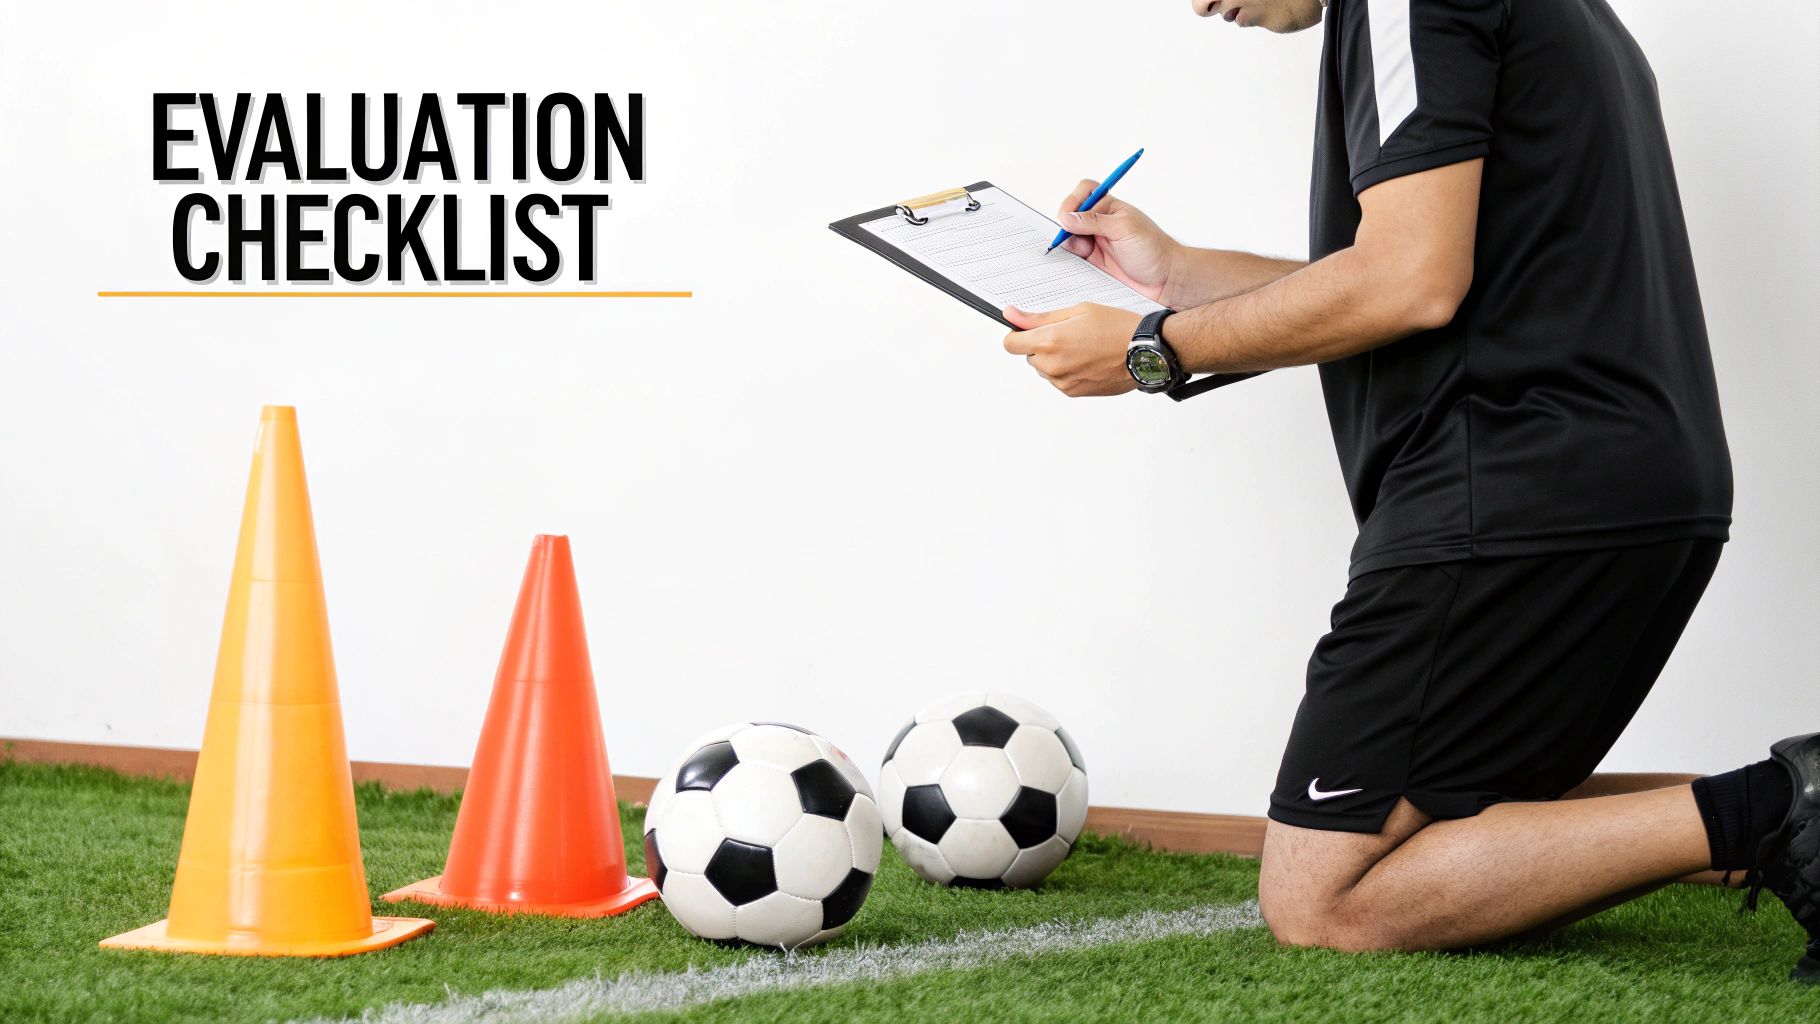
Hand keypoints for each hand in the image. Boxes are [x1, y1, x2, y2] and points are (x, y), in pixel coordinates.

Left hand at [1002, 303, 1141, 396]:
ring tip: (1082, 347)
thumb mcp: (1078, 311)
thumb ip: (1039, 318)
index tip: (1029, 330)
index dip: (1018, 334)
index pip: (1010, 344)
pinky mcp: (1072, 392)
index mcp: (1050, 341)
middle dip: (1042, 345)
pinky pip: (1059, 380)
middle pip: (1029, 355)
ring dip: (1055, 359)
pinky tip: (1088, 360)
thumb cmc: (1117, 328)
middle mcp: (1052, 365)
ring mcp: (1062, 382)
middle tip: (1070, 334)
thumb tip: (1011, 315)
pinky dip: (1067, 371)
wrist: (1143, 353)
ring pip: (1044, 369)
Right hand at [1054, 182, 1180, 305]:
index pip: (1085, 192)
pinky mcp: (1094, 260)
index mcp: (1110, 207)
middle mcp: (1101, 222)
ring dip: (1068, 242)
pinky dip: (1070, 257)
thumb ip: (1094, 222)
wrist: (1165, 279)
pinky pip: (1074, 255)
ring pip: (1070, 235)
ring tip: (1081, 252)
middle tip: (1068, 237)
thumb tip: (1067, 217)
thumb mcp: (1124, 229)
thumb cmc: (1153, 249)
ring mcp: (1097, 241)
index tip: (1066, 216)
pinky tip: (1079, 261)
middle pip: (1072, 214)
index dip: (1073, 200)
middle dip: (1066, 224)